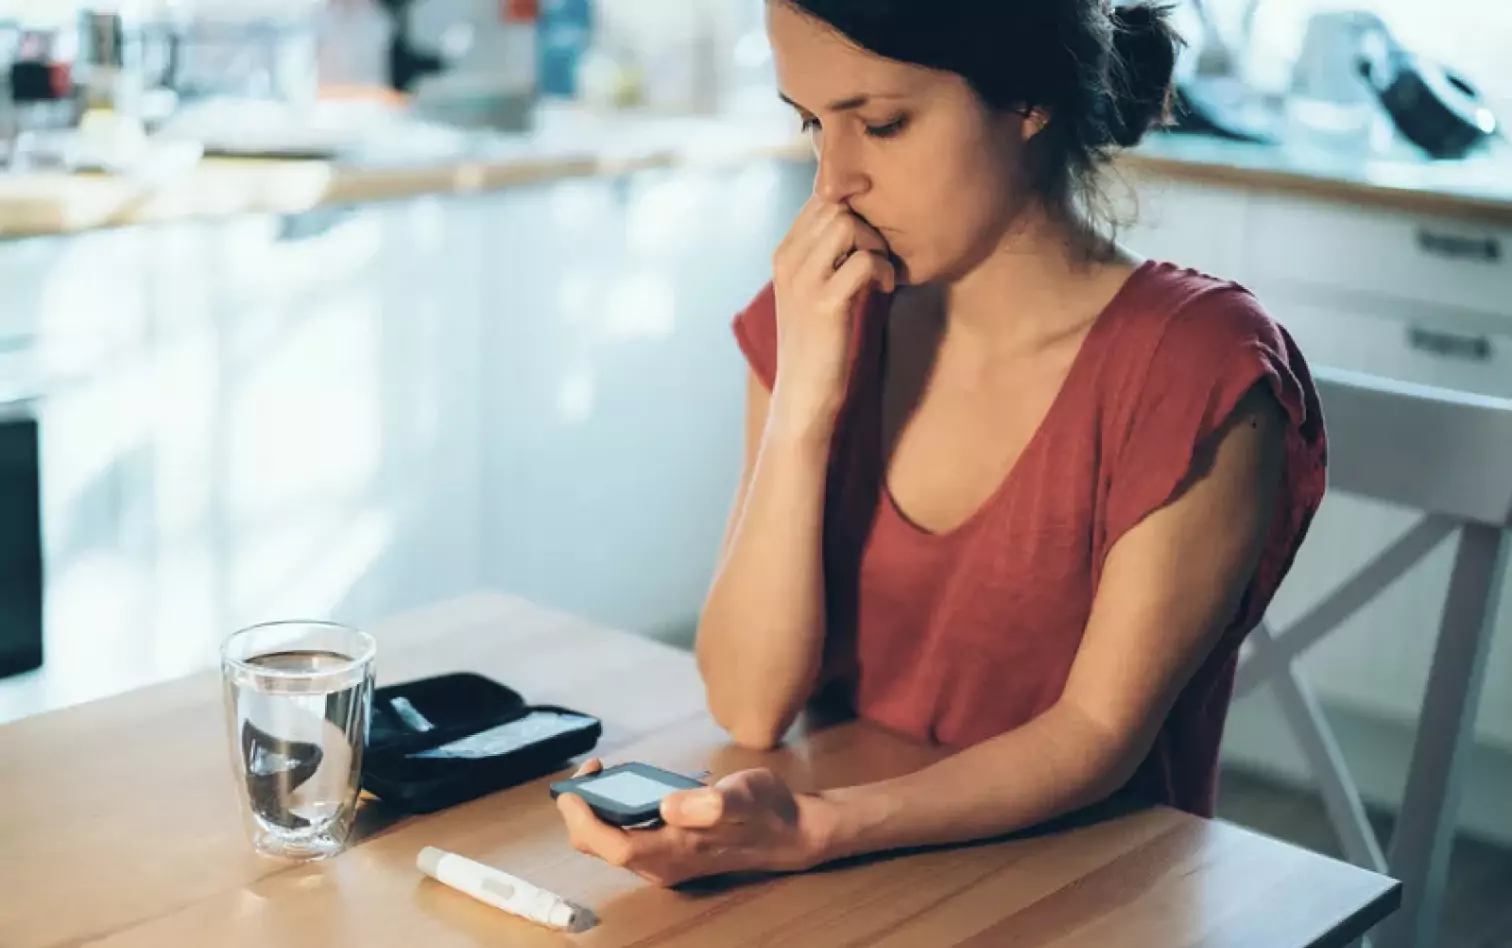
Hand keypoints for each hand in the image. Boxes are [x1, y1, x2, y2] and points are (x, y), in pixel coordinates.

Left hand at [555, 759, 829, 887]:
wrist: (788, 831)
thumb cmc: (764, 811)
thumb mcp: (743, 797)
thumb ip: (710, 804)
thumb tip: (669, 805)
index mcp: (673, 852)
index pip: (611, 845)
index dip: (584, 820)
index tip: (572, 791)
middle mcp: (661, 863)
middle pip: (601, 845)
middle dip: (583, 810)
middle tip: (591, 772)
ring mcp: (664, 860)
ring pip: (609, 842)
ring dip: (596, 810)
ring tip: (603, 774)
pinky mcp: (668, 850)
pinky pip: (624, 836)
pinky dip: (613, 812)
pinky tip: (626, 786)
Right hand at [769, 197, 896, 432]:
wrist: (802, 396)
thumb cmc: (815, 345)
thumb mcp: (810, 292)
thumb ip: (823, 257)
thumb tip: (857, 224)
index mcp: (783, 254)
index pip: (819, 200)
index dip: (853, 210)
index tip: (869, 240)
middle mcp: (787, 261)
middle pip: (835, 205)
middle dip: (867, 223)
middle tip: (879, 255)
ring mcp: (803, 281)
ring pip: (848, 224)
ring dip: (876, 243)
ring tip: (881, 271)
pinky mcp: (825, 303)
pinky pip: (864, 261)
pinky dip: (884, 270)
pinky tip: (884, 289)